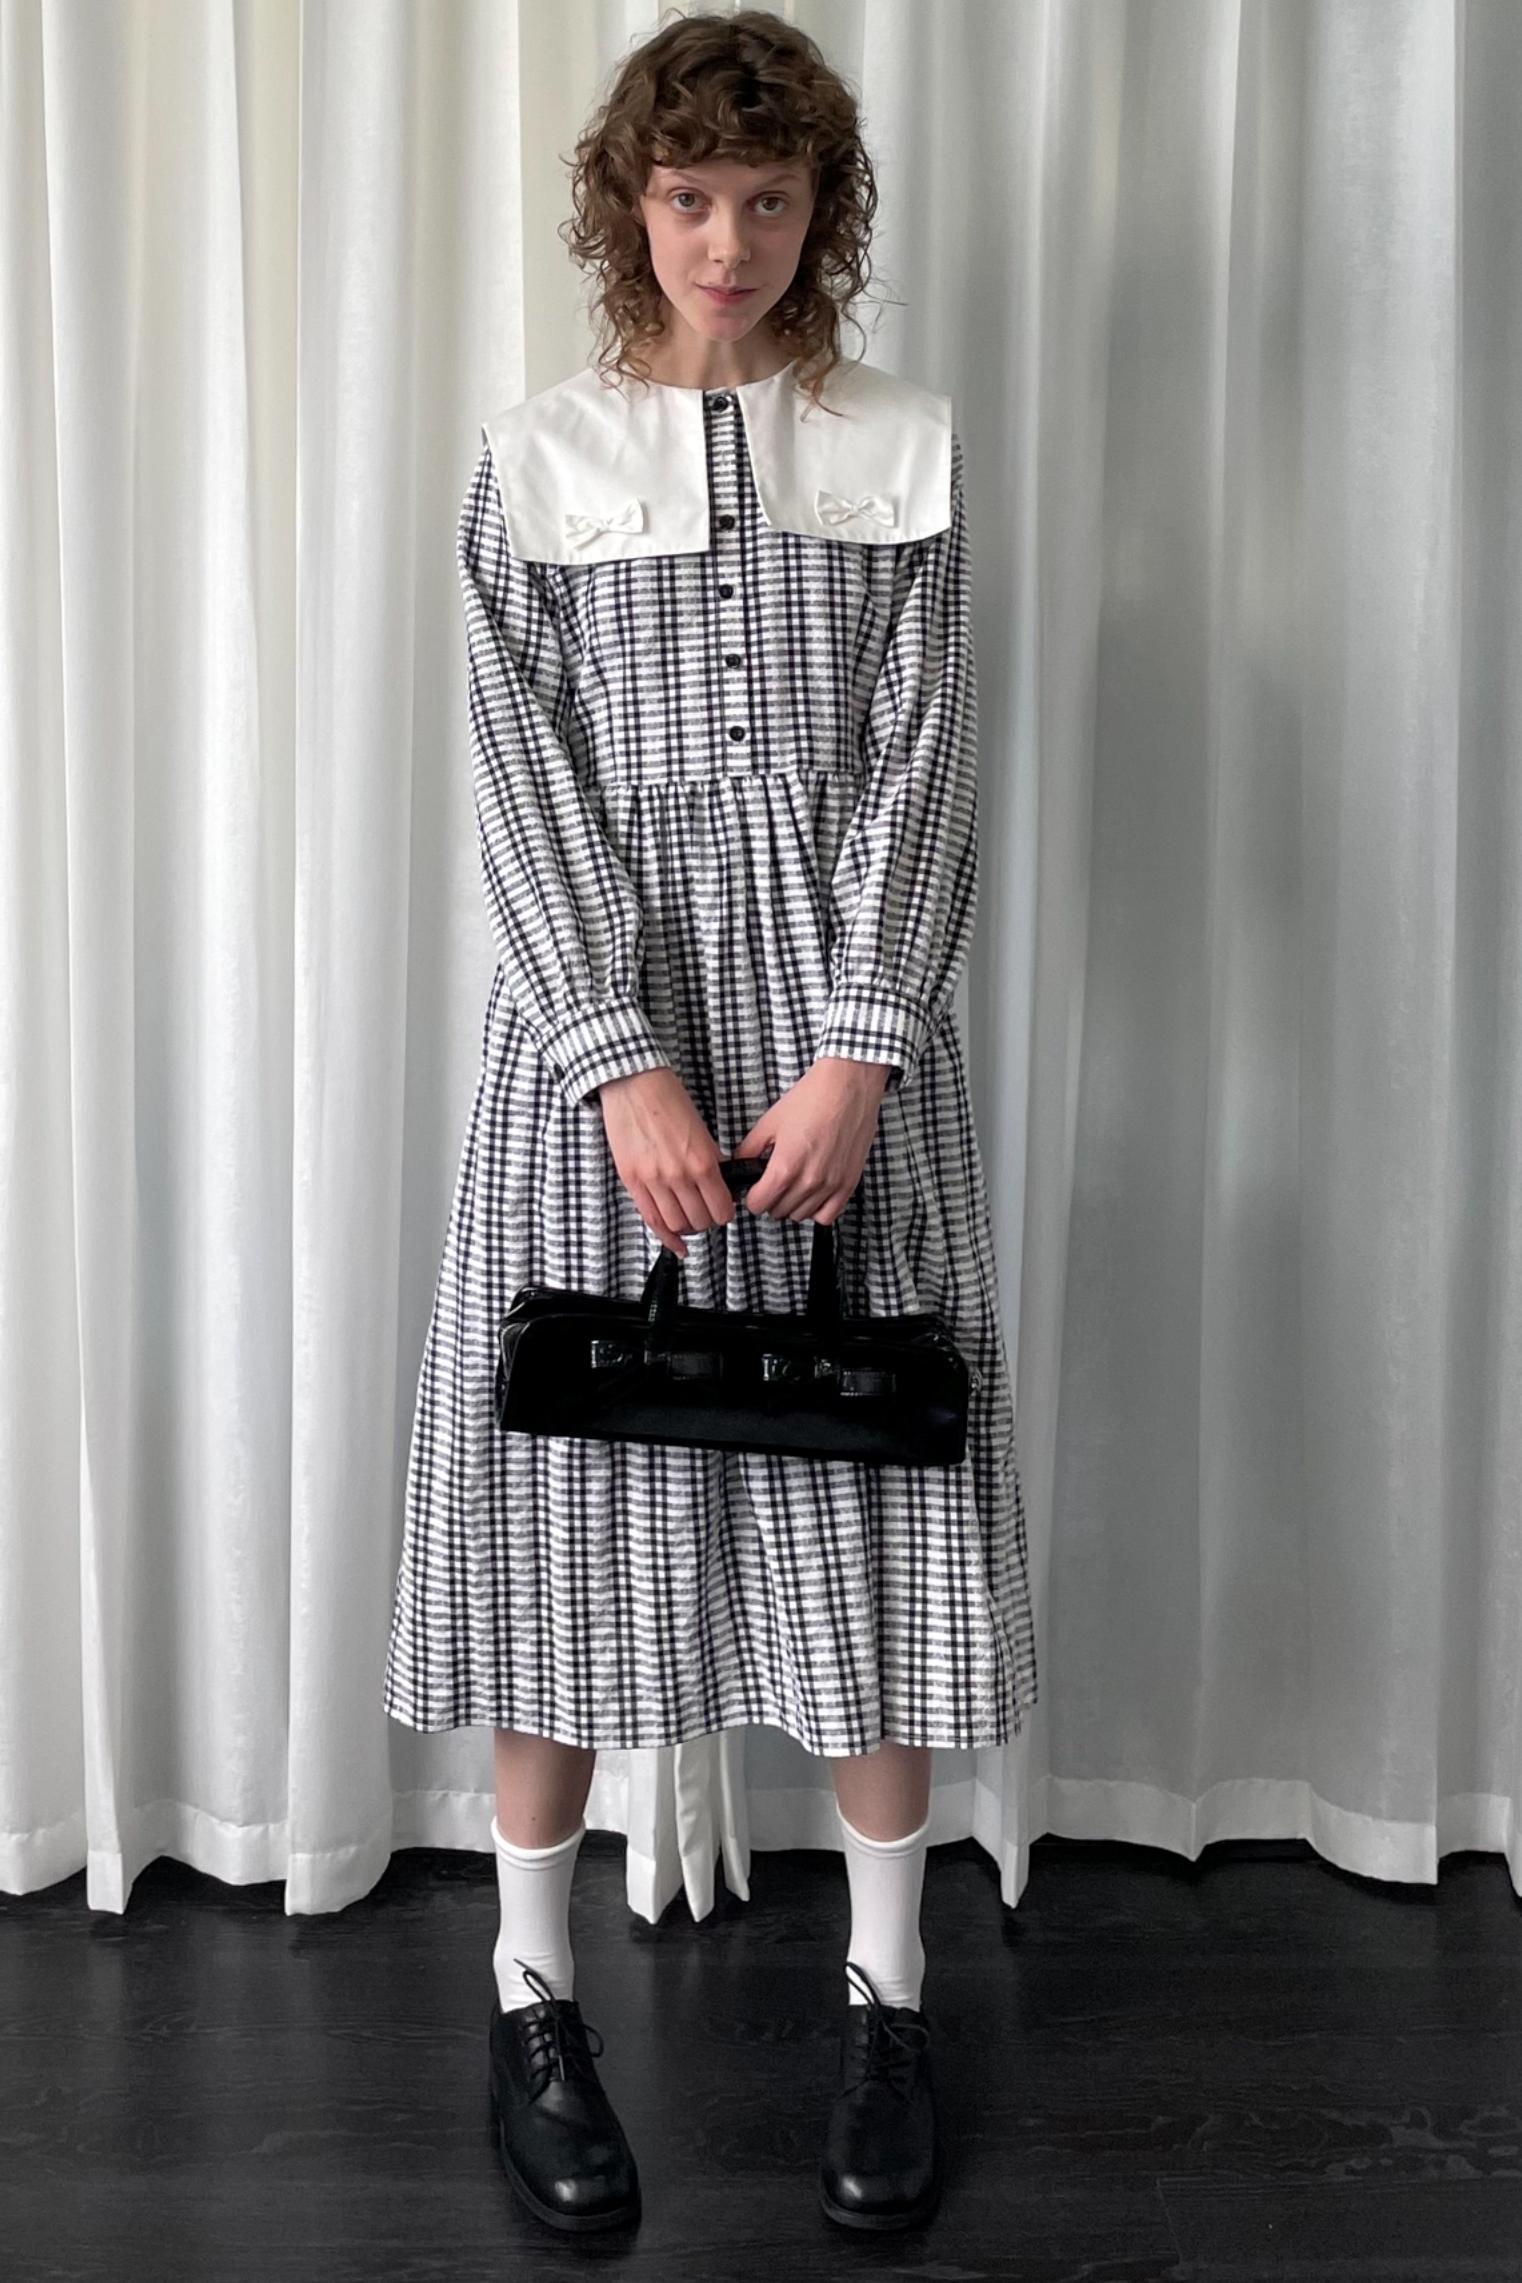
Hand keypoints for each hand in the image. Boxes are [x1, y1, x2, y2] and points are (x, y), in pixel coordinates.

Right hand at [597, 1066, 735, 1258]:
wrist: (633, 1084)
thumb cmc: (667, 1099)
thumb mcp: (701, 1130)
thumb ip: (710, 1160)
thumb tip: (719, 1183)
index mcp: (702, 1161)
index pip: (721, 1208)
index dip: (725, 1213)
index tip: (723, 1209)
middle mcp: (679, 1175)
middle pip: (700, 1221)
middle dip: (707, 1221)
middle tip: (707, 1213)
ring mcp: (654, 1181)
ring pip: (677, 1225)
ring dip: (687, 1228)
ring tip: (690, 1221)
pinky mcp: (633, 1181)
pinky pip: (652, 1220)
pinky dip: (666, 1237)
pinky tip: (676, 1245)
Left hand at [732, 1058, 890, 1224]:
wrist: (848, 1086)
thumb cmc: (812, 1098)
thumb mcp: (770, 1121)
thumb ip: (750, 1149)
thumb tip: (740, 1165)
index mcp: (785, 1167)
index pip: (758, 1205)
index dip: (751, 1197)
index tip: (754, 1189)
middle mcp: (809, 1181)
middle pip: (778, 1212)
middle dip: (771, 1199)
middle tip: (773, 1181)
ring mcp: (831, 1185)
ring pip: (801, 1216)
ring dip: (792, 1204)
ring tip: (793, 1184)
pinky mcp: (849, 1183)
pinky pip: (828, 1215)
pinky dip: (817, 1210)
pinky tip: (813, 1193)